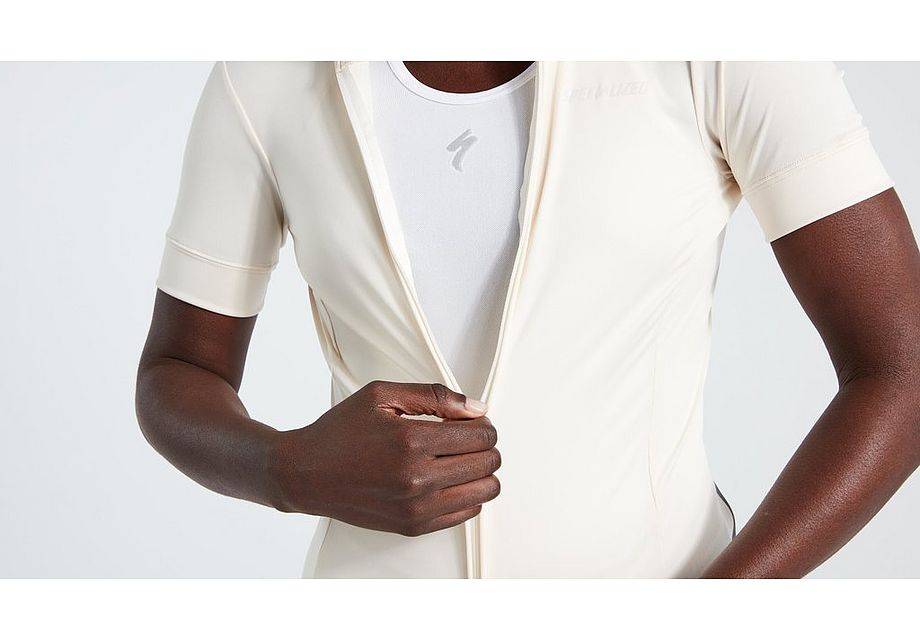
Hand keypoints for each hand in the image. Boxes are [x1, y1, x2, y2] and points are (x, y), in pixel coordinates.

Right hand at [271, 380, 500, 536]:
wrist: (305, 473)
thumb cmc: (340, 432)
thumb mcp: (381, 395)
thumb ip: (433, 396)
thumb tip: (476, 408)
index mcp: (411, 440)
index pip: (481, 435)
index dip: (483, 424)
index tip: (472, 421)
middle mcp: (417, 478)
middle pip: (488, 463)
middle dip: (485, 446)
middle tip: (467, 438)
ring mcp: (416, 507)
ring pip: (485, 491)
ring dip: (481, 472)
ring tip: (460, 459)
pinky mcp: (413, 526)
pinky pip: (466, 513)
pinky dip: (467, 494)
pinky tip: (448, 480)